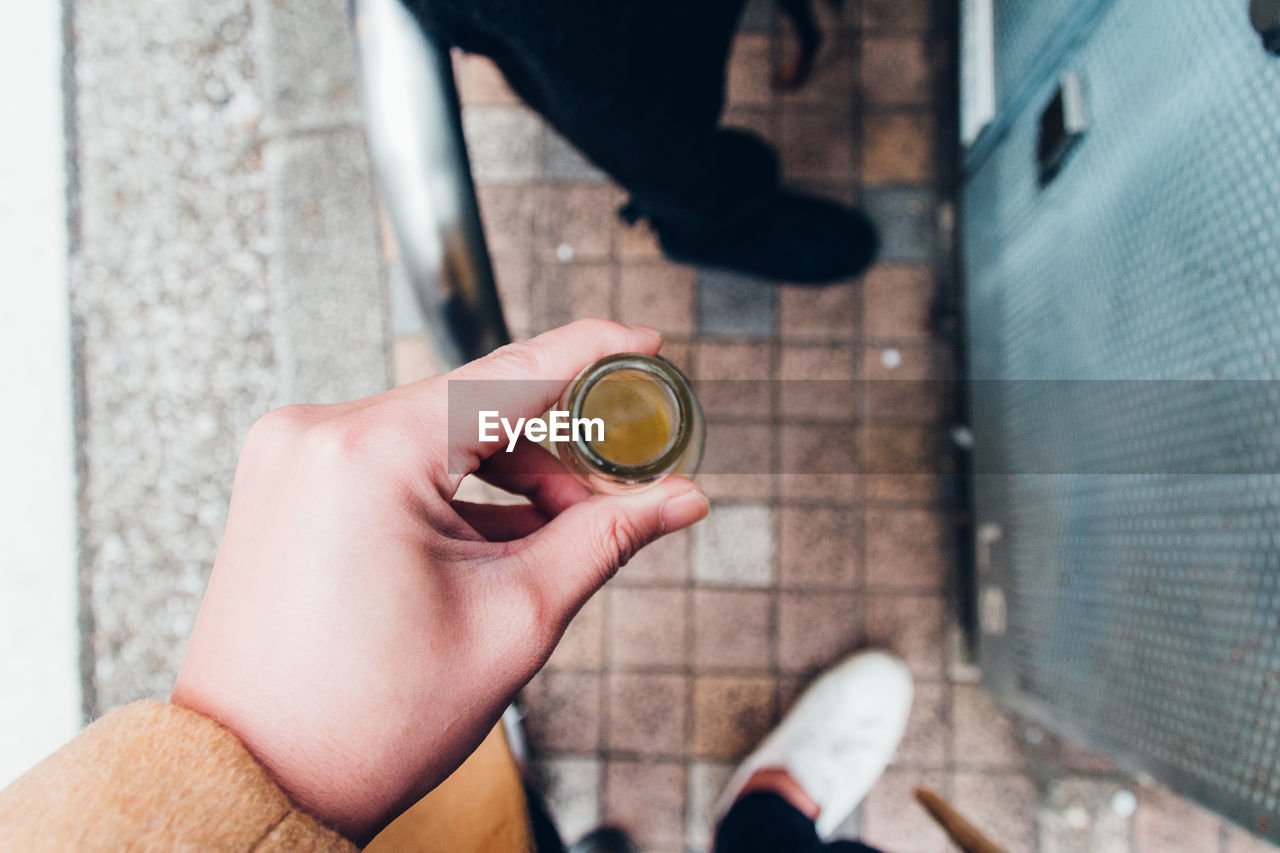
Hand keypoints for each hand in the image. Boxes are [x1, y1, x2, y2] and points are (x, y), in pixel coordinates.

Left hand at [171, 320, 708, 842]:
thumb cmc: (367, 720)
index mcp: (369, 453)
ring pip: (435, 433)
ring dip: (506, 476)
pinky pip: (392, 458)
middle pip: (474, 407)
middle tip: (615, 498)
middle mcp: (318, 434)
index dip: (590, 354)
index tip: (642, 342)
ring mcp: (293, 455)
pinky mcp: (289, 481)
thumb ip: (604, 537)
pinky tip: (496, 540)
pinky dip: (452, 489)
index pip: (509, 374)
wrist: (261, 778)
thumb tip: (678, 498)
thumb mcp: (514, 619)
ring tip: (552, 541)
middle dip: (554, 453)